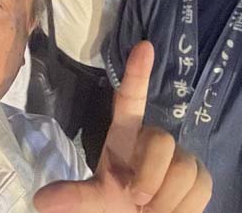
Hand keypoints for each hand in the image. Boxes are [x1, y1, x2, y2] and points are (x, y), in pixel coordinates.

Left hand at [33, 41, 212, 212]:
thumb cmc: (117, 207)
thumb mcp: (95, 202)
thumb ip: (74, 198)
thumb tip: (41, 200)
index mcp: (124, 139)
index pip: (130, 101)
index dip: (137, 75)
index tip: (143, 46)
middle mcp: (154, 141)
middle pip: (161, 141)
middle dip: (150, 177)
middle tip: (139, 201)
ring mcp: (180, 157)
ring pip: (184, 168)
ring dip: (167, 200)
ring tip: (153, 210)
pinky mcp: (201, 176)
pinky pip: (200, 186)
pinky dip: (184, 208)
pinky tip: (174, 212)